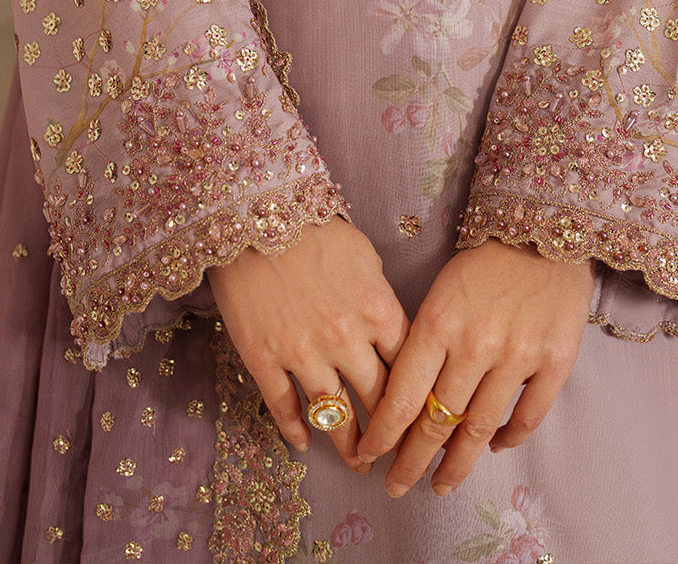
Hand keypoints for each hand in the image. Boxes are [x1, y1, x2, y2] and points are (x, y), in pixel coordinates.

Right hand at [207, 216, 409, 471]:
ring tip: (359, 462)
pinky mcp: (264, 359)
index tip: (422, 419)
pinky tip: (303, 444)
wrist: (255, 215)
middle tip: (396, 454)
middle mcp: (345, 339)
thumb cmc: (315, 229)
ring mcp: (303, 353)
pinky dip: (295, 431)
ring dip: (349, 446)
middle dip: (390, 433)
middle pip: (378, 400)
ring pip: (335, 416)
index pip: (409, 369)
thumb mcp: (365, 258)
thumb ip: (381, 300)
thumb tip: (390, 334)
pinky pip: (284, 407)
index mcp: (377, 311)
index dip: (417, 399)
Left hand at [357, 240, 593, 496]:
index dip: (384, 436)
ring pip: (480, 428)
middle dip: (412, 462)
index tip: (370, 457)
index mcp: (438, 323)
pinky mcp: (555, 361)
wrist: (543, 231)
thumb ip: (424, 345)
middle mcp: (475, 344)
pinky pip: (528, 416)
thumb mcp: (439, 294)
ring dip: (457, 464)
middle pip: (437, 421)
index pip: (403, 397)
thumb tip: (405, 405)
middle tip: (397, 487)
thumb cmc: (482, 262)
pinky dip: (508, 438)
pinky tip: (493, 446)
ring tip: (442, 484)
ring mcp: (518, 355)